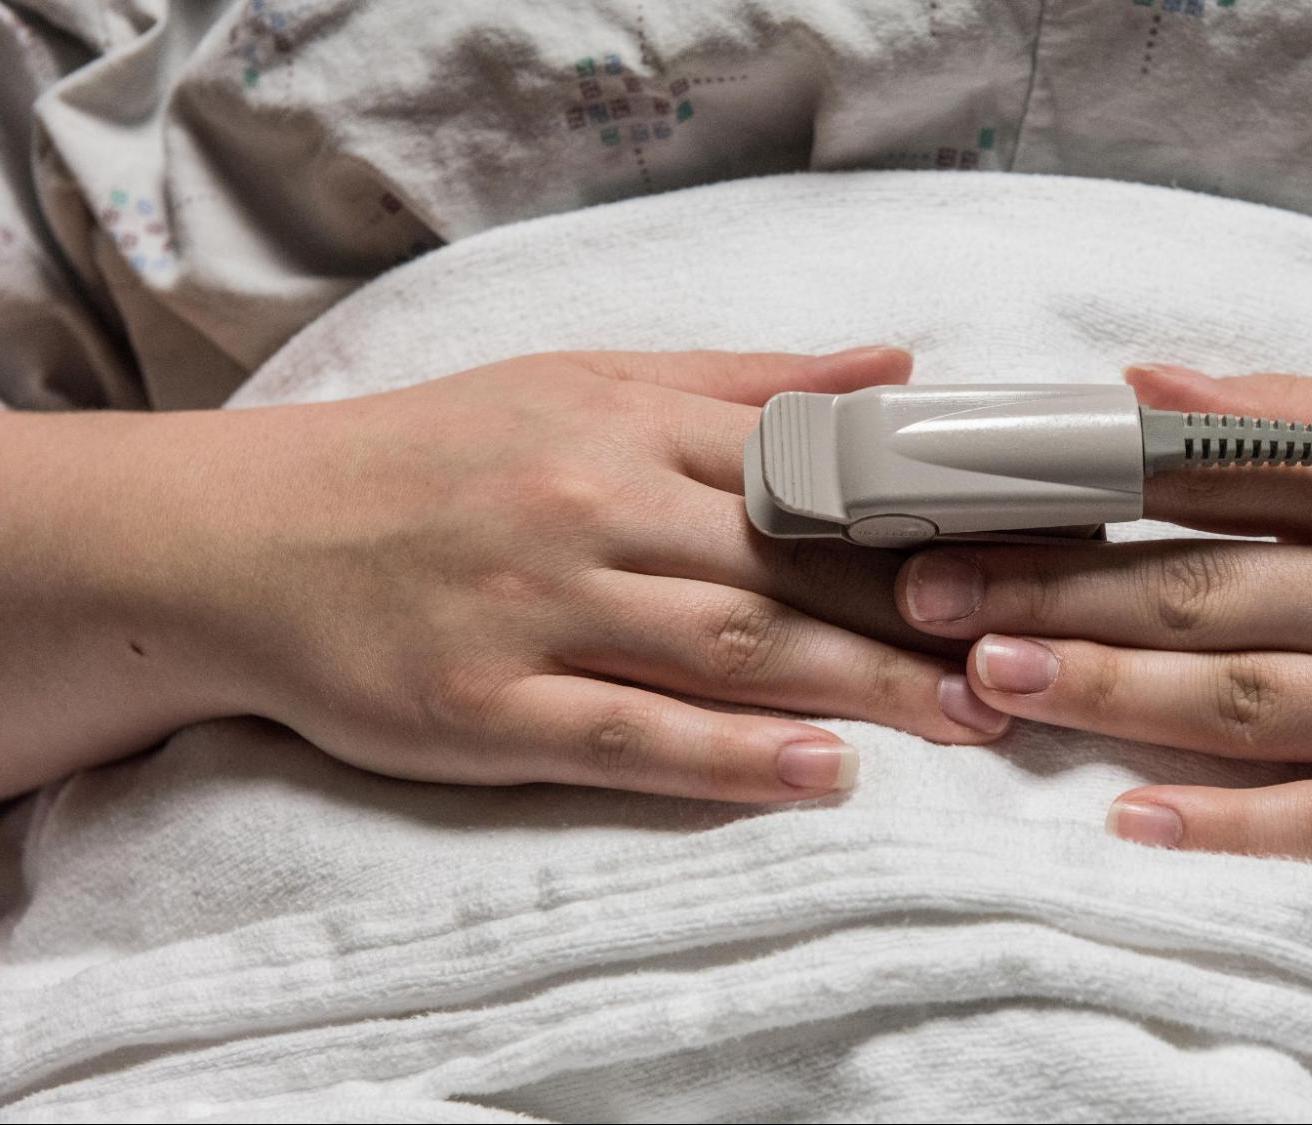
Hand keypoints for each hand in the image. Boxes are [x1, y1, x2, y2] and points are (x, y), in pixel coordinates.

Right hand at [161, 348, 1007, 802]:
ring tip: (966, 718)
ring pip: (729, 646)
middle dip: (918, 616)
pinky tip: (821, 772)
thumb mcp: (583, 383)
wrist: (243, 537)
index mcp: (625, 421)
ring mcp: (539, 608)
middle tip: (1028, 657)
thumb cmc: (432, 457)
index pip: (808, 471)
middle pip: (789, 567)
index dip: (925, 515)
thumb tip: (892, 366)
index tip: (1022, 551)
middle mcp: (590, 505)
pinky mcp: (488, 705)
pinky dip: (731, 755)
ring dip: (861, 687)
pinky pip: (630, 732)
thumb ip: (744, 384)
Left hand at [893, 364, 1311, 885]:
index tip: (963, 504)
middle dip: (1053, 596)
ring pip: (1245, 709)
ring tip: (992, 680)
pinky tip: (1130, 820)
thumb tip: (1141, 386)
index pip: (1209, 489)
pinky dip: (1229, 827)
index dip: (1073, 499)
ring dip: (1108, 694)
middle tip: (930, 598)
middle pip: (1204, 600)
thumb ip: (1297, 414)